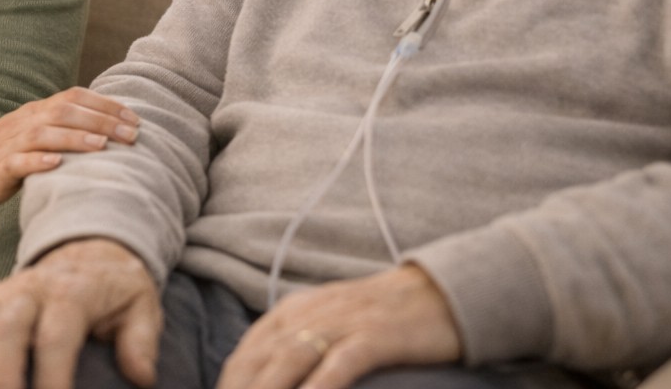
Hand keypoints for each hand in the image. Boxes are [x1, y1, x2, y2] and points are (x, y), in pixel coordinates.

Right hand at [0, 87, 139, 215]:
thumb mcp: (30, 139)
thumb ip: (60, 132)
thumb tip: (103, 134)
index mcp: (34, 113)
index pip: (74, 98)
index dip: (106, 105)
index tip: (135, 118)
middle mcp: (24, 123)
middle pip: (66, 113)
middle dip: (102, 122)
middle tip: (133, 135)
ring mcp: (8, 145)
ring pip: (44, 134)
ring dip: (76, 138)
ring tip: (103, 146)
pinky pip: (17, 163)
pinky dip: (37, 161)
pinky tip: (56, 164)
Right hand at [0, 238, 161, 388]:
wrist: (91, 248)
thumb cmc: (116, 289)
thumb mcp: (142, 305)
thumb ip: (142, 340)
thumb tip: (142, 377)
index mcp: (72, 292)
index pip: (57, 335)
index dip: (53, 376)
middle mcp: (31, 291)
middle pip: (7, 327)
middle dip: (0, 373)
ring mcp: (2, 296)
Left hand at [214, 265, 461, 388]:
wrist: (442, 291)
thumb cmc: (383, 317)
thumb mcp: (331, 323)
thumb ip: (298, 344)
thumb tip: (267, 376)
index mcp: (296, 309)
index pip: (247, 352)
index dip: (229, 384)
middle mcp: (312, 313)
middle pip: (261, 359)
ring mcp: (344, 322)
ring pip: (291, 360)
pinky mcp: (377, 336)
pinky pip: (341, 362)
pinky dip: (320, 386)